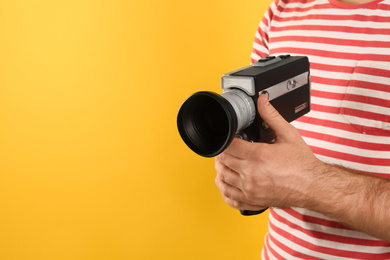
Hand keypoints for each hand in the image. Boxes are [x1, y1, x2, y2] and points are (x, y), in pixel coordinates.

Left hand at [214, 94, 322, 210]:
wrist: (313, 186)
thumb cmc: (302, 164)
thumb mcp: (288, 134)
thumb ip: (271, 116)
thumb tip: (262, 100)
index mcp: (258, 156)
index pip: (228, 146)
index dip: (226, 139)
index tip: (230, 138)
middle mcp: (251, 174)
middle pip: (223, 161)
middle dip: (223, 153)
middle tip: (229, 149)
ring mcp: (250, 189)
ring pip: (222, 178)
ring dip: (221, 169)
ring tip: (227, 162)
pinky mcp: (252, 201)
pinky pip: (229, 198)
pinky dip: (224, 189)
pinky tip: (227, 182)